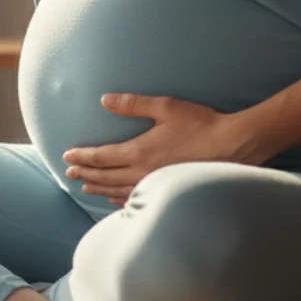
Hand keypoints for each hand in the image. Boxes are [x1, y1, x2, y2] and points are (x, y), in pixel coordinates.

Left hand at [61, 93, 263, 205]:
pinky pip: (137, 199)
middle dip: (85, 174)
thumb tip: (104, 100)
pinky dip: (120, 200)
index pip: (101, 157)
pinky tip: (115, 200)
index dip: (82, 158)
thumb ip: (132, 104)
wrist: (232, 146)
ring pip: (118, 191)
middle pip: (105, 176)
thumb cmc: (200, 123)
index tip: (67, 157)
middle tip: (68, 174)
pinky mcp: (168, 191)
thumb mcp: (165, 107)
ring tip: (85, 187)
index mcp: (139, 151)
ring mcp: (155, 185)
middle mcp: (143, 172)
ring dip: (99, 189)